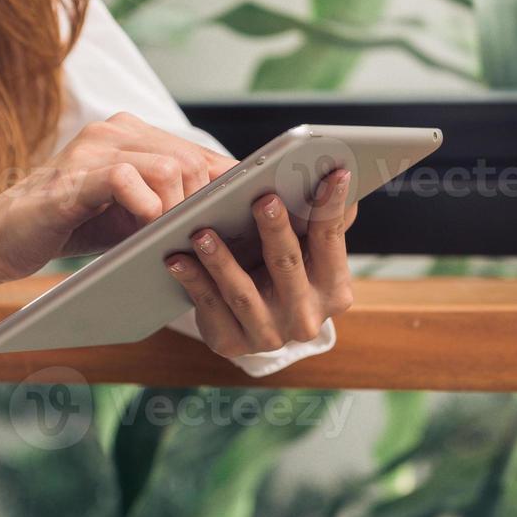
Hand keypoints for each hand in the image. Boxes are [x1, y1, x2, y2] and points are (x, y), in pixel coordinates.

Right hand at [0, 111, 235, 286]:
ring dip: (180, 207)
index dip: (229, 183)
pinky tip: (145, 226)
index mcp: (132, 133)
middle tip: (202, 236)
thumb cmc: (71, 224)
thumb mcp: (131, 212)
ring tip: (170, 236)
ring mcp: (93, 148)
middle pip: (191, 158)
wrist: (2, 235)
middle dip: (204, 202)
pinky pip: (127, 178)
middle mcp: (114, 130)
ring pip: (170, 165)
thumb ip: (170, 203)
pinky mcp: (73, 176)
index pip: (199, 152)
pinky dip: (146, 205)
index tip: (249, 213)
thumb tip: (229, 219)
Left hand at [163, 168, 355, 356]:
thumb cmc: (278, 270)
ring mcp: (268, 335)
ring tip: (202, 233)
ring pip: (243, 293)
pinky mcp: (231, 343)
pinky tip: (176, 259)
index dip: (331, 206)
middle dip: (275, 231)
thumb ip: (320, 219)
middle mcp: (305, 318)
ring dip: (221, 260)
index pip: (331, 241)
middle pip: (287, 266)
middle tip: (264, 199)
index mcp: (333, 291)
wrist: (249, 322)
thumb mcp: (304, 250)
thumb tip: (339, 173)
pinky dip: (192, 281)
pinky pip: (209, 307)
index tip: (332, 173)